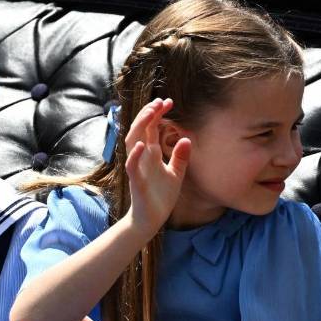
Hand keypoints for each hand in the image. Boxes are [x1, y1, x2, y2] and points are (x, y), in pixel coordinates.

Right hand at [124, 98, 190, 235]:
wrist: (151, 219)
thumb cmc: (160, 197)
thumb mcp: (176, 174)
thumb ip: (180, 157)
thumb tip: (187, 139)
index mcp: (151, 154)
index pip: (151, 128)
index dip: (157, 114)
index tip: (168, 101)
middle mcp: (142, 157)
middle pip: (140, 129)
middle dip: (148, 113)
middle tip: (160, 101)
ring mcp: (138, 168)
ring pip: (132, 141)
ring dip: (140, 126)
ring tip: (150, 113)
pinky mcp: (136, 181)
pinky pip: (132, 166)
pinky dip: (135, 154)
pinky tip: (142, 144)